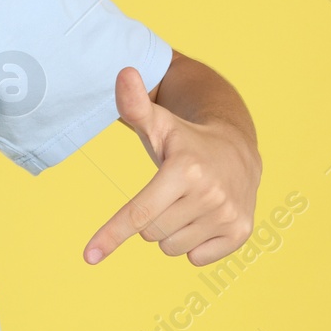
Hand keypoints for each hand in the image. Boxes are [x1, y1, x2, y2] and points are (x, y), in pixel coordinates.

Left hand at [84, 66, 259, 266]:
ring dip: (171, 231)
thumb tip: (122, 72)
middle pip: (151, 233)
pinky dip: (193, 243)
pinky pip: (195, 258)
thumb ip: (135, 104)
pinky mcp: (241, 232)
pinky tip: (204, 216)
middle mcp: (210, 194)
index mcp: (185, 169)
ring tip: (187, 202)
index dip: (111, 235)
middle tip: (167, 193)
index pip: (139, 213)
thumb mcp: (159, 123)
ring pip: (171, 248)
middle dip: (151, 218)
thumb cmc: (186, 140)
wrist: (239, 150)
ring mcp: (228, 215)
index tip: (89, 257)